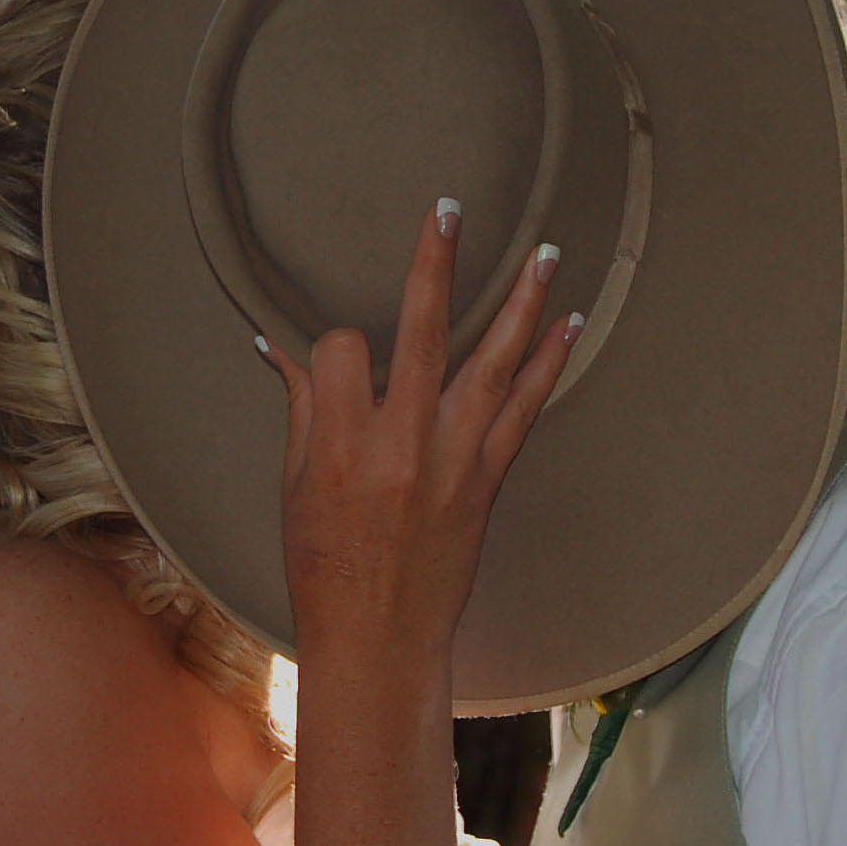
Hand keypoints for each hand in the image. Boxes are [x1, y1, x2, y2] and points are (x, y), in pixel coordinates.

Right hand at [261, 202, 578, 660]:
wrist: (379, 638)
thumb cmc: (324, 568)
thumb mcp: (292, 490)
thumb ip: (302, 413)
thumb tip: (280, 350)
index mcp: (337, 445)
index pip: (342, 349)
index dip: (337, 346)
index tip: (337, 362)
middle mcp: (399, 444)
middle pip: (421, 331)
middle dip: (435, 264)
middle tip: (451, 207)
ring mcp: (451, 460)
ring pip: (491, 362)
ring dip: (521, 303)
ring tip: (547, 253)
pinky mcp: (487, 481)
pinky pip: (524, 411)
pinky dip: (546, 366)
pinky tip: (567, 327)